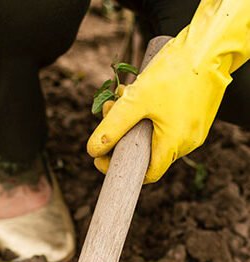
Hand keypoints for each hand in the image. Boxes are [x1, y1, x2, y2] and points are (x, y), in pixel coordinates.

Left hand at [88, 0, 249, 182]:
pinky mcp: (197, 114)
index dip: (119, 168)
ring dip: (131, 118)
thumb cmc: (175, 73)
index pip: (146, 174)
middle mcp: (188, 142)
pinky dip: (148, 112)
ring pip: (154, 133)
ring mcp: (195, 128)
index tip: (100, 157)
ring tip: (121, 95)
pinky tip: (137, 91)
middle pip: (145, 151)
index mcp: (174, 145)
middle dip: (120, 134)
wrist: (211, 45)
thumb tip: (93, 151)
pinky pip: (168, 122)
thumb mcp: (135, 101)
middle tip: (108, 110)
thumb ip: (112, 128)